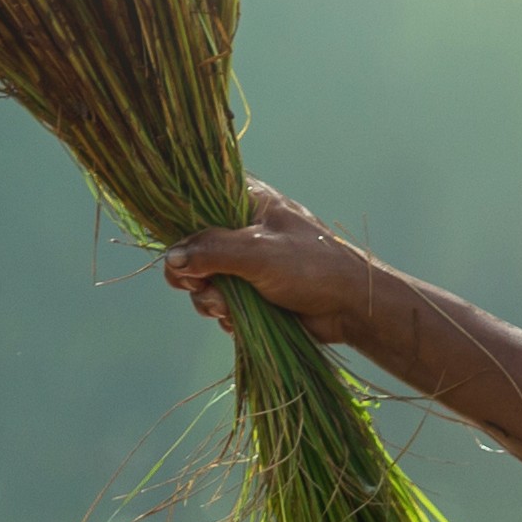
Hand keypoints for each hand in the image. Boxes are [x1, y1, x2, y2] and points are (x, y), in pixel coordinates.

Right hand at [157, 185, 398, 361]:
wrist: (350, 307)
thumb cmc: (312, 267)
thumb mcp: (259, 252)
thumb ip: (213, 251)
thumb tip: (172, 260)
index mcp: (246, 202)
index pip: (196, 202)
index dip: (183, 229)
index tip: (183, 255)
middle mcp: (241, 229)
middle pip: (192, 248)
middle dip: (195, 275)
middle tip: (205, 288)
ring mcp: (245, 262)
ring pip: (203, 281)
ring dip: (210, 300)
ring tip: (231, 309)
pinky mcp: (250, 292)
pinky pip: (220, 302)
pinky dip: (225, 314)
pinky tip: (239, 320)